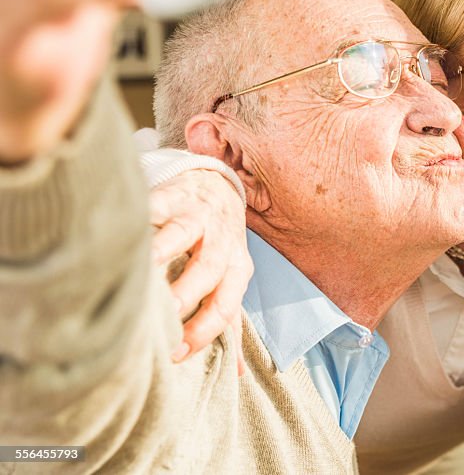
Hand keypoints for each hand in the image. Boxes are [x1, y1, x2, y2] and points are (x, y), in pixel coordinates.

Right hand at [149, 169, 251, 373]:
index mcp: (237, 269)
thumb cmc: (220, 247)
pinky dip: (143, 215)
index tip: (175, 354)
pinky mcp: (174, 195)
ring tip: (143, 272)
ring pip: (183, 234)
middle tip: (164, 315)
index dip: (204, 332)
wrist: (218, 189)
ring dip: (163, 251)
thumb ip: (229, 324)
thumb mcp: (232, 283)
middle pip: (208, 270)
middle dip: (187, 293)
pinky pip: (158, 204)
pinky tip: (125, 231)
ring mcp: (198, 216)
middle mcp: (222, 242)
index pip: (226, 306)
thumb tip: (238, 374)